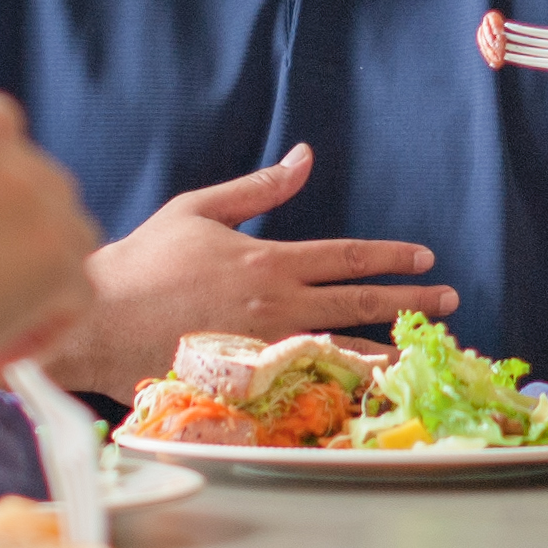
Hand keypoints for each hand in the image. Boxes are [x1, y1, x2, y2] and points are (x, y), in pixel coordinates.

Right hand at [63, 144, 456, 395]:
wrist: (97, 321)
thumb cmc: (143, 262)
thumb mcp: (198, 210)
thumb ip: (257, 189)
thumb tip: (303, 157)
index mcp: (267, 261)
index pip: (347, 256)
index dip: (392, 257)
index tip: (425, 259)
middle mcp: (276, 306)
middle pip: (360, 302)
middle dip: (411, 300)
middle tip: (450, 302)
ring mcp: (264, 350)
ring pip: (343, 349)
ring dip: (390, 349)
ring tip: (426, 351)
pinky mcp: (248, 385)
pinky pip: (308, 386)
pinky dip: (344, 387)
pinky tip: (372, 390)